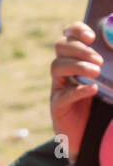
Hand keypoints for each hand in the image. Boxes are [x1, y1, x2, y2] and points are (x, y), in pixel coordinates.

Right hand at [51, 21, 102, 162]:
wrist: (88, 134)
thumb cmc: (99, 103)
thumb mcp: (107, 79)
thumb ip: (110, 66)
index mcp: (74, 59)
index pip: (68, 36)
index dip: (76, 31)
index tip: (92, 36)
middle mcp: (63, 71)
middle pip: (60, 47)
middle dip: (78, 49)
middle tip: (97, 59)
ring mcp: (58, 88)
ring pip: (57, 67)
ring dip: (78, 66)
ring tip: (96, 72)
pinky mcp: (57, 106)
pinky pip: (64, 95)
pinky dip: (79, 90)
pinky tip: (93, 90)